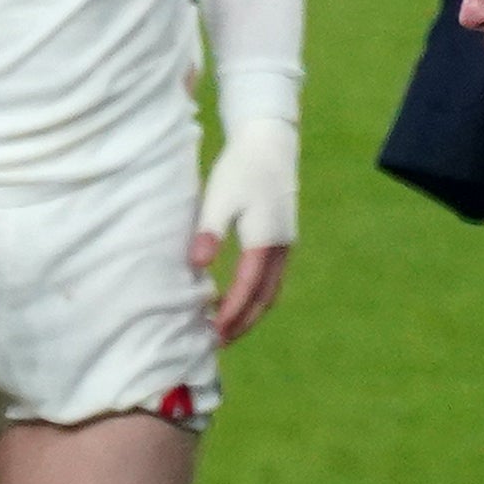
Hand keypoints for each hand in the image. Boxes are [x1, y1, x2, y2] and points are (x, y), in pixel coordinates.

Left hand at [195, 115, 298, 340]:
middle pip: (264, 299)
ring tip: (227, 328)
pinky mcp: (283, 238)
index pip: (247, 290)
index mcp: (265, 241)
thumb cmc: (240, 168)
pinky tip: (238, 299)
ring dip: (251, 312)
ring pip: (271, 291)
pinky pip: (272, 278)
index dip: (230, 315)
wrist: (270, 142)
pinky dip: (257, 296)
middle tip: (218, 342)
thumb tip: (197, 264)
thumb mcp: (218, 198)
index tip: (212, 333)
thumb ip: (209, 232)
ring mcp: (286, 244)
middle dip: (242, 322)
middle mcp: (281, 248)